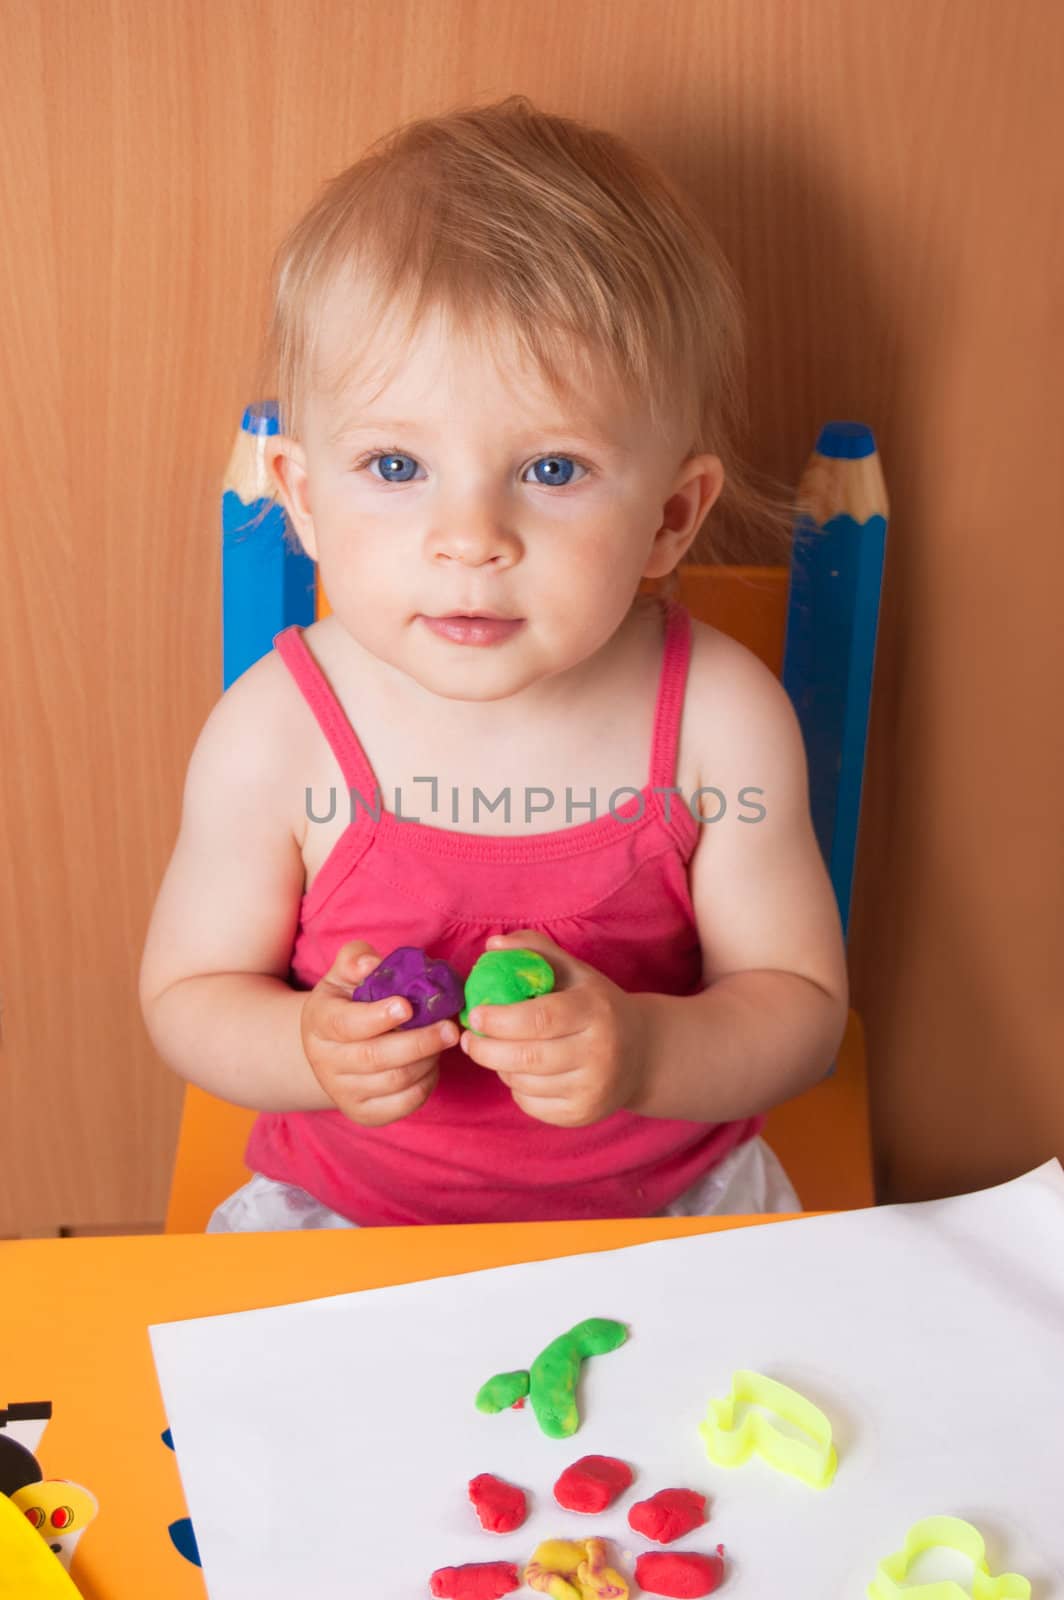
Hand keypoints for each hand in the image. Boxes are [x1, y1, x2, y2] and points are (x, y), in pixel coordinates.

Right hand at [300, 940, 459, 1126]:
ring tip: (444, 1040)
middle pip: (374, 1057)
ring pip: (393, 1082)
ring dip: (427, 1061)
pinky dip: (426, 1084)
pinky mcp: (364, 1113)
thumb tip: (371, 963)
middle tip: (450, 1029)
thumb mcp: (345, 975)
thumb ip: (356, 960)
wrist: (332, 1048)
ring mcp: (342, 1091)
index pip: (345, 1024)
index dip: (377, 1017)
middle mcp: (324, 1061)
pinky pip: (402, 1104)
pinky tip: (432, 1063)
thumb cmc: (348, 1001)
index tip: (407, 1006)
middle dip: (418, 1043)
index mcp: (319, 1022)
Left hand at [460, 930, 649, 1127]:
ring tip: (498, 1051)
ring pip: (525, 1083)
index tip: (475, 1013)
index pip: (541, 1018)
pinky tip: (521, 1072)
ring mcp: (592, 1088)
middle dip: (487, 1049)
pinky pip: (531, 1104)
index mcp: (596, 1010)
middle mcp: (599, 1052)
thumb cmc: (596, 1005)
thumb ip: (535, 950)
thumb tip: (492, 944)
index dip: (501, 1018)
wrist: (642, 1054)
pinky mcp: (582, 1114)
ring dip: (500, 1067)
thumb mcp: (574, 972)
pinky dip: (516, 1088)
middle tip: (468, 1038)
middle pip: (527, 1057)